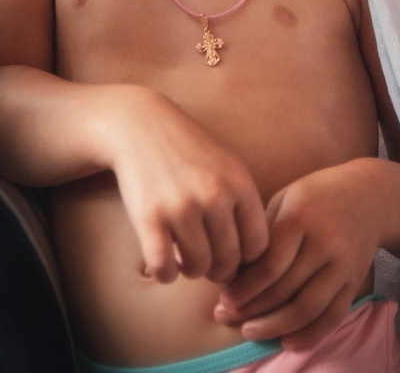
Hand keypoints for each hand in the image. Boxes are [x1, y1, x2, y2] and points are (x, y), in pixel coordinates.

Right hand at [106, 86, 268, 283]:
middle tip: (205, 262)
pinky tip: (164, 263)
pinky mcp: (150, 216)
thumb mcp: (227, 167)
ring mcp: (182, 205)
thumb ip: (242, 206)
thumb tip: (252, 261)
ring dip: (191, 271)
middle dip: (218, 270)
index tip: (230, 256)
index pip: (258, 245)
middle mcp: (215, 194)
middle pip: (229, 261)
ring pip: (198, 267)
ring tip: (184, 258)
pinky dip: (165, 275)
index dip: (246, 260)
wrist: (141, 125)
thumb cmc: (188, 152)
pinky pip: (164, 268)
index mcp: (239, 183)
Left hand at [214, 158, 399, 349]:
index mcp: (301, 216)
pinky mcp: (356, 280)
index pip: (269, 264)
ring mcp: (343, 264)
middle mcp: (325, 242)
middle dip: (252, 309)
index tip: (225, 299)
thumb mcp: (287, 197)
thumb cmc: (318, 194)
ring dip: (276, 326)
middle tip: (226, 318)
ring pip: (308, 307)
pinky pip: (333, 315)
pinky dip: (311, 334)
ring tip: (251, 332)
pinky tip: (288, 342)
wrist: (370, 194)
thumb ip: (264, 231)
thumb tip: (235, 270)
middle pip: (285, 289)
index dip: (244, 288)